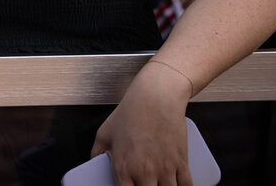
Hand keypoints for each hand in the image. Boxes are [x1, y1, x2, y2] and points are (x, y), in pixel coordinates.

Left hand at [91, 62, 192, 184]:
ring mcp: (165, 169)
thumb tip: (94, 163)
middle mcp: (144, 172)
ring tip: (158, 183)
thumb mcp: (104, 132)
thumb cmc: (131, 112)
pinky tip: (176, 185)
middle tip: (143, 184)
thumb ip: (97, 152)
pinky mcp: (181, 163)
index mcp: (123, 167)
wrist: (155, 98)